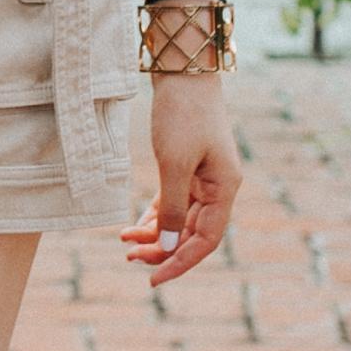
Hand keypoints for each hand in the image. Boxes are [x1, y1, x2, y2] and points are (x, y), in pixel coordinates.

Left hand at [123, 71, 239, 289]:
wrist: (183, 70)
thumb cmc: (182, 114)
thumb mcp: (174, 164)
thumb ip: (170, 208)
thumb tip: (167, 248)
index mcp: (225, 189)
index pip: (205, 240)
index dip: (180, 263)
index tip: (153, 280)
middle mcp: (218, 188)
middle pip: (191, 233)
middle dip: (161, 250)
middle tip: (129, 260)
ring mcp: (204, 178)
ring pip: (179, 220)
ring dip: (154, 235)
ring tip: (125, 246)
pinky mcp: (188, 168)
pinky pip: (172, 203)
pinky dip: (153, 216)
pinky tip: (133, 227)